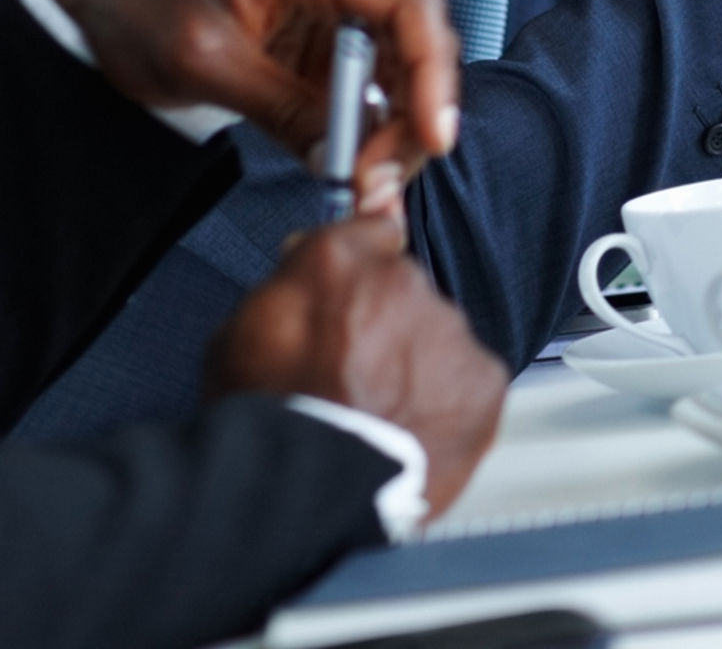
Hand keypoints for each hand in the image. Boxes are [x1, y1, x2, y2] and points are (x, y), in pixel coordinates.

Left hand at [45, 0, 460, 209]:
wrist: (90, 6)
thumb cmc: (137, 11)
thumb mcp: (206, 63)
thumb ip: (284, 108)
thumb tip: (347, 160)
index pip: (408, 6)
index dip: (432, 72)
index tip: (432, 137)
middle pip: (413, 39)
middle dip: (414, 109)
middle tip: (380, 178)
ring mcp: (327, 8)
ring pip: (395, 67)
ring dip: (392, 124)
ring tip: (363, 180)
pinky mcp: (314, 42)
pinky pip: (361, 84)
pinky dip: (363, 126)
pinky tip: (347, 163)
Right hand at [207, 215, 507, 516]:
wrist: (304, 490)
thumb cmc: (267, 419)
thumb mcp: (238, 334)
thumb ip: (288, 287)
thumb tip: (309, 266)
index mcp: (336, 261)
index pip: (370, 232)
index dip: (361, 269)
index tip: (356, 291)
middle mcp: (402, 282)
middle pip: (406, 295)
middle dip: (385, 328)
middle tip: (353, 378)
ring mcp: (449, 331)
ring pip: (438, 340)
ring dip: (417, 369)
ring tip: (377, 417)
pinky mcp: (483, 382)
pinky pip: (467, 384)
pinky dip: (447, 407)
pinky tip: (409, 433)